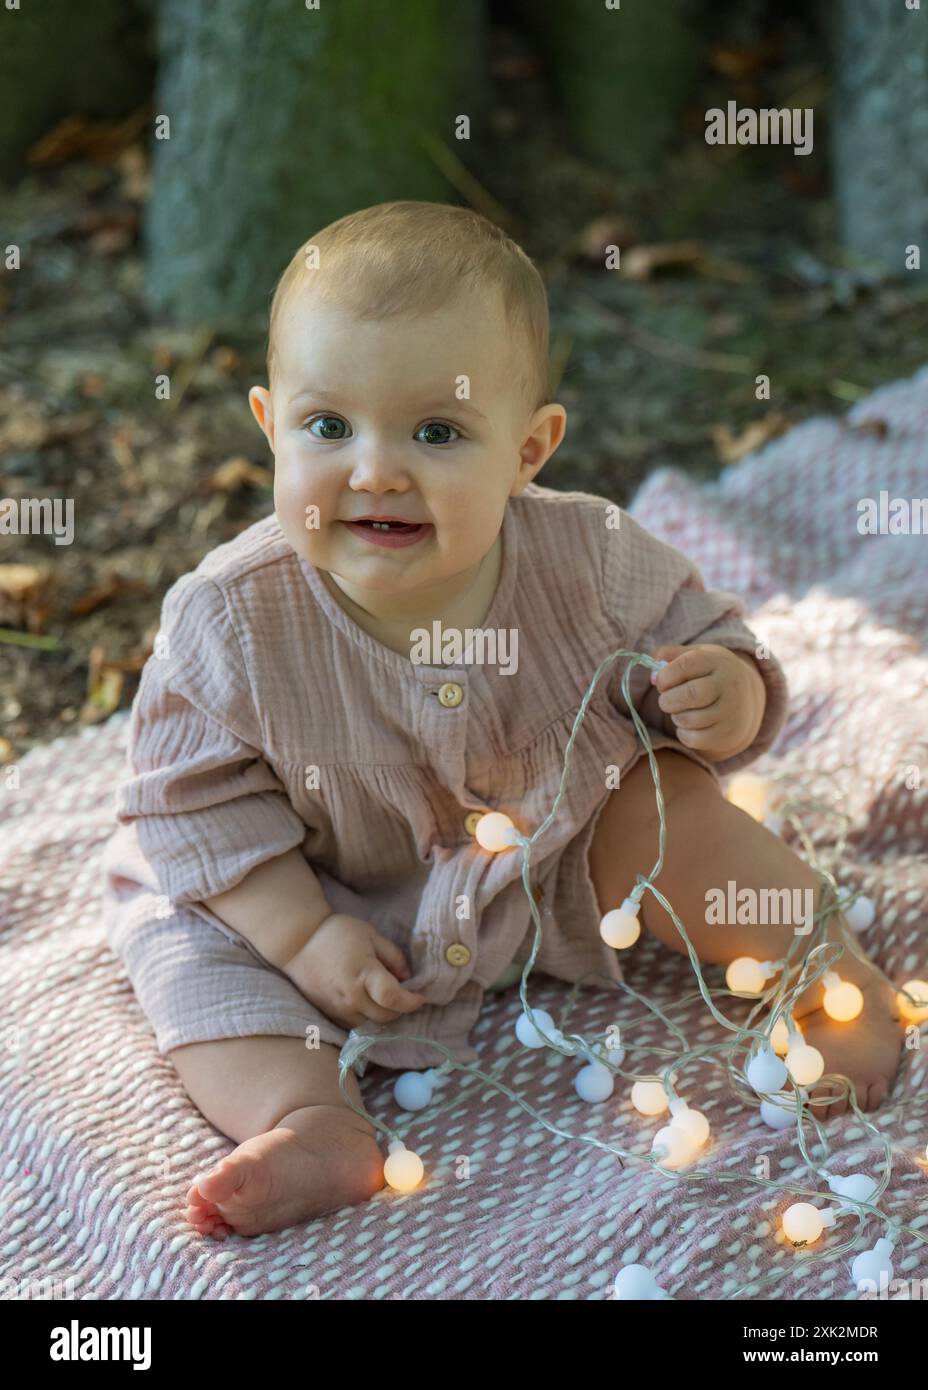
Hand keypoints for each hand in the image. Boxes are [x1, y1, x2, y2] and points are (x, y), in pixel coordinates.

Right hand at [281, 913, 426, 1029]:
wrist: (297, 943)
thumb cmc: (337, 933)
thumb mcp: (371, 935)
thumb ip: (393, 956)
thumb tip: (407, 978)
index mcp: (364, 974)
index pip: (393, 998)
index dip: (411, 1001)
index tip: (420, 997)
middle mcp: (351, 996)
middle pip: (385, 1017)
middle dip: (399, 1009)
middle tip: (402, 995)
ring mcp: (338, 1008)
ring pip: (370, 1024)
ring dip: (382, 1015)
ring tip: (383, 998)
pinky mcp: (328, 1013)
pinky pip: (353, 1024)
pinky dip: (365, 1017)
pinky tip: (365, 1002)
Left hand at [649, 643, 765, 758]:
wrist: (745, 701)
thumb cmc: (709, 675)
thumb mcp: (695, 657)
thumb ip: (669, 656)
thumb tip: (653, 675)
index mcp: (718, 662)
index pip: (688, 664)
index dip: (666, 675)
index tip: (660, 682)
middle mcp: (729, 685)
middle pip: (690, 695)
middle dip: (668, 700)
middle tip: (666, 701)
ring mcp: (730, 711)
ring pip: (690, 719)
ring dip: (676, 717)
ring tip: (681, 711)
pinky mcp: (727, 734)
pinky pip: (694, 738)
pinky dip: (684, 734)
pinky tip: (689, 726)